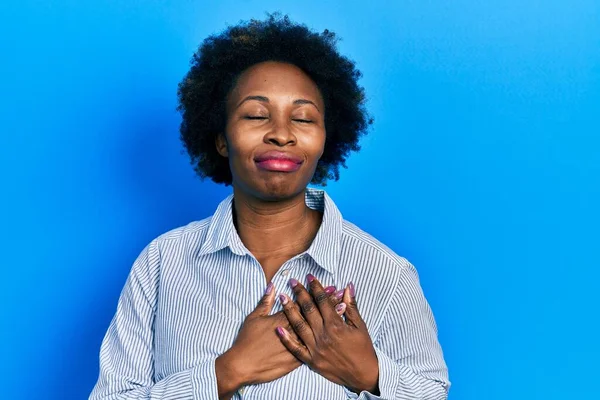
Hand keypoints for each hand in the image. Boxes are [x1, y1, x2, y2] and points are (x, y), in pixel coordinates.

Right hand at [215, 282, 344, 398]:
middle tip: (338, 291)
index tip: (326, 286)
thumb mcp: (254, 318)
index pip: (302, 303)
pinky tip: (336, 330)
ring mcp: (296, 346)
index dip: (314, 294)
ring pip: (318, 329)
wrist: (244, 366)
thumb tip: (272, 287)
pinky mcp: (297, 359)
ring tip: (342, 305)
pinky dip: (326, 337)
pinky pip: (315, 347)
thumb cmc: (247, 342)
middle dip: (326, 302)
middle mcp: (292, 331)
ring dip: (330, 317)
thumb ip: (265, 302)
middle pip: (313, 314)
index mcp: (282, 319)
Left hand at [277, 276, 379, 394]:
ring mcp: (316, 349)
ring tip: (282, 297)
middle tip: (292, 281)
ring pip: (299, 326)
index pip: (322, 301)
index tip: (309, 277)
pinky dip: (286, 339)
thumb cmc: (363, 349)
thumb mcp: (360, 326)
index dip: (315, 287)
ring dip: (289, 310)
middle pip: (308, 309)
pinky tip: (278, 328)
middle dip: (300, 293)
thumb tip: (348, 286)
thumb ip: (352, 306)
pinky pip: (295, 349)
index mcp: (336, 325)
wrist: (363, 375)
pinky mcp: (311, 361)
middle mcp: (324, 335)